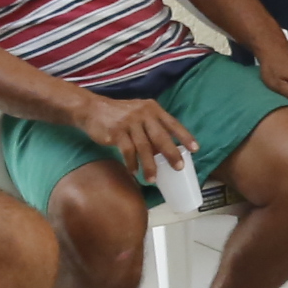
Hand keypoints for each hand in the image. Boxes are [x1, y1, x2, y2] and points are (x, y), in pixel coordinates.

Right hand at [77, 90, 199, 180]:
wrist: (92, 109)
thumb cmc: (120, 115)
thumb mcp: (139, 114)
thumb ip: (152, 128)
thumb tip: (166, 152)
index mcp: (152, 109)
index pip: (172, 123)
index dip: (185, 136)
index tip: (195, 149)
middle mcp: (143, 113)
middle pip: (161, 136)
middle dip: (171, 153)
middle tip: (178, 167)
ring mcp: (129, 122)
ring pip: (144, 147)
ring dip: (149, 165)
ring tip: (153, 179)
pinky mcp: (116, 131)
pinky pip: (127, 151)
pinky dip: (132, 163)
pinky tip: (134, 172)